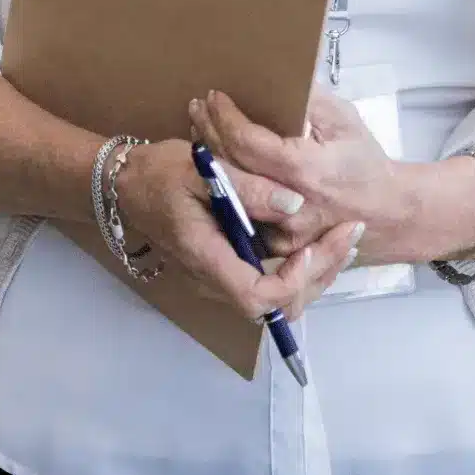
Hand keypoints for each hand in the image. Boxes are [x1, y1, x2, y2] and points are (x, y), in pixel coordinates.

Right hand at [110, 136, 360, 322]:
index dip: (291, 281)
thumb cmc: (159, 173)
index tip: (312, 247)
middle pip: (277, 305)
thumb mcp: (201, 169)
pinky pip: (269, 280)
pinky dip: (299, 265)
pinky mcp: (227, 264)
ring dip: (315, 272)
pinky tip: (319, 237)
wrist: (126, 182)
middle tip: (349, 237)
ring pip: (278, 297)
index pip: (257, 297)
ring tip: (344, 237)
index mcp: (206, 259)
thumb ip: (247, 188)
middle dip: (319, 275)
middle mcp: (214, 278)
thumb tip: (293, 204)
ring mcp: (221, 275)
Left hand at [189, 87, 401, 266]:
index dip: (225, 118)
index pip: (248, 143)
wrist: (385, 212)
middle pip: (231, 167)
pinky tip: (217, 162)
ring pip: (230, 193)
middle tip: (198, 107)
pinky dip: (225, 185)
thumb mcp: (344, 119)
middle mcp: (289, 204)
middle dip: (209, 131)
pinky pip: (241, 213)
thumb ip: (309, 98)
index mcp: (305, 170)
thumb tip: (279, 72)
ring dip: (211, 157)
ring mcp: (282, 229)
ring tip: (200, 127)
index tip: (215, 96)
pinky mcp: (278, 244)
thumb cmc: (364, 163)